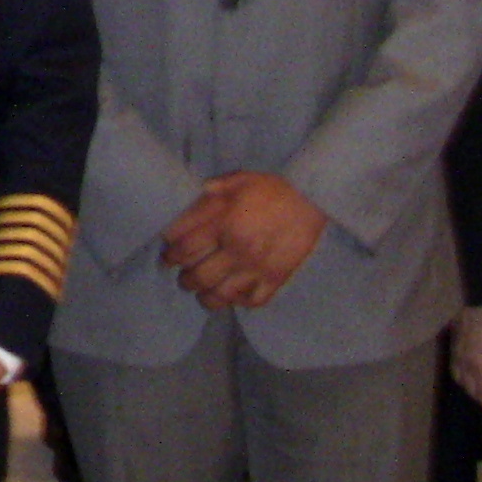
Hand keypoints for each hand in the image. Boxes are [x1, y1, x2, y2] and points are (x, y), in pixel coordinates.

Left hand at [160, 172, 327, 308]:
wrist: (313, 198)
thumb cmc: (271, 188)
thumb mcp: (235, 180)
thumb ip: (208, 194)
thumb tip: (184, 204)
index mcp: (222, 221)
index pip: (182, 246)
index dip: (169, 253)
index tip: (168, 256)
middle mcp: (236, 247)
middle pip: (197, 276)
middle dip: (184, 279)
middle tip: (183, 275)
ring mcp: (256, 267)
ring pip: (220, 295)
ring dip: (205, 296)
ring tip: (202, 290)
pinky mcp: (276, 279)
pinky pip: (250, 301)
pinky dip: (238, 301)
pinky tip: (233, 294)